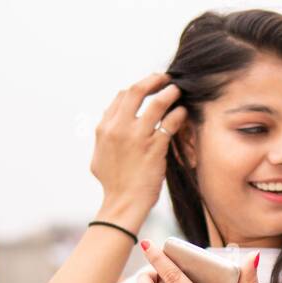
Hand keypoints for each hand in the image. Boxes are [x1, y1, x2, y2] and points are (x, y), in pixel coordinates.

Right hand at [91, 73, 185, 221]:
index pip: (121, 96)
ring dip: (170, 93)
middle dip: (153, 80)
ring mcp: (137, 136)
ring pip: (157, 103)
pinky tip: (183, 112)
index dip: (137, 88)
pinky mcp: (155, 147)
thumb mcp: (98, 156)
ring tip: (178, 90)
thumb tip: (105, 122)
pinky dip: (179, 113)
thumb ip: (103, 136)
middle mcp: (119, 128)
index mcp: (104, 128)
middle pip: (137, 91)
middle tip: (165, 79)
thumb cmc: (112, 184)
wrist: (122, 204)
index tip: (148, 86)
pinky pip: (170, 122)